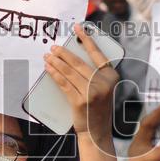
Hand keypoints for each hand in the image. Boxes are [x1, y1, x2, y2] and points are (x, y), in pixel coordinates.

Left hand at [43, 23, 118, 142]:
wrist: (97, 132)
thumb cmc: (97, 109)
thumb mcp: (103, 89)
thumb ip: (94, 74)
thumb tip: (73, 58)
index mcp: (111, 77)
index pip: (97, 54)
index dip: (86, 40)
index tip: (78, 28)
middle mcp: (103, 83)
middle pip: (79, 63)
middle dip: (64, 53)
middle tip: (54, 47)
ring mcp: (92, 93)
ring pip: (69, 72)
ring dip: (56, 62)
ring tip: (48, 56)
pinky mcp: (80, 101)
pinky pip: (64, 84)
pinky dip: (55, 75)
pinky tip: (49, 69)